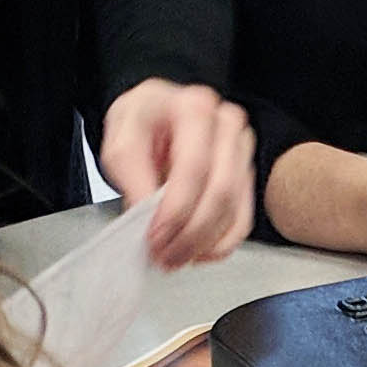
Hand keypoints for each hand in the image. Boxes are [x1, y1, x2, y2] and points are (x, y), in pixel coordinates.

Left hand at [99, 80, 255, 264]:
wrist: (154, 116)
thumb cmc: (141, 123)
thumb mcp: (121, 143)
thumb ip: (132, 179)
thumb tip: (147, 218)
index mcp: (195, 108)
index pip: (194, 167)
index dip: (176, 210)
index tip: (156, 238)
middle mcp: (226, 125)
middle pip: (220, 191)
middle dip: (192, 233)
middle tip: (166, 256)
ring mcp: (241, 149)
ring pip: (234, 208)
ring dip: (206, 243)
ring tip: (178, 257)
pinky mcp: (245, 173)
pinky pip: (243, 217)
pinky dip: (223, 242)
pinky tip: (200, 252)